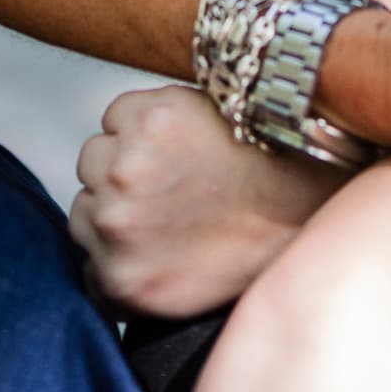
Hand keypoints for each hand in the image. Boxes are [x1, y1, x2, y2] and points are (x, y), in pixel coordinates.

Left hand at [70, 85, 350, 316]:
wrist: (307, 233)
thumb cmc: (269, 171)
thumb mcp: (210, 112)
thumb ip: (158, 117)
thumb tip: (120, 128)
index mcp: (146, 119)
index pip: (111, 123)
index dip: (142, 141)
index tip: (176, 159)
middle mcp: (123, 168)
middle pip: (92, 166)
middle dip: (122, 179)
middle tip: (173, 197)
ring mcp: (117, 225)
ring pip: (83, 216)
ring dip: (113, 223)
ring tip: (170, 232)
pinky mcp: (121, 279)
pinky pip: (92, 272)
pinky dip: (118, 272)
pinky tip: (161, 265)